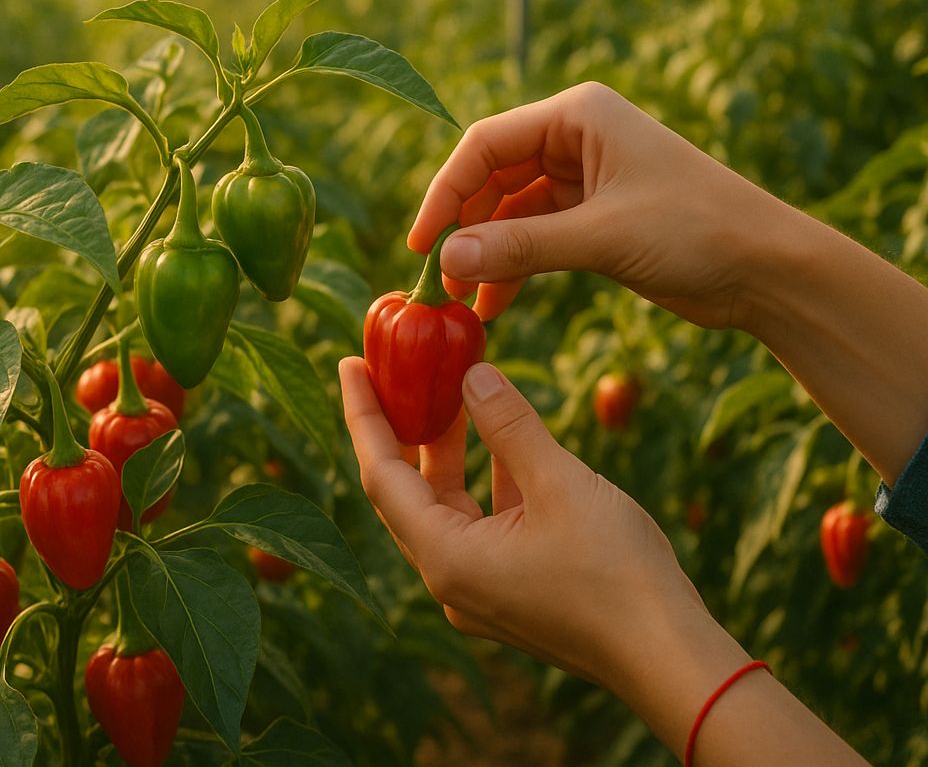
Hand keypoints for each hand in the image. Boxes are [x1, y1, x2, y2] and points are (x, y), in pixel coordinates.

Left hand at [340, 356, 709, 691]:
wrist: (672, 657)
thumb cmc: (618, 573)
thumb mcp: (560, 482)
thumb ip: (508, 425)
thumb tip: (472, 373)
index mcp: (445, 557)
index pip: (381, 474)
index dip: (364, 414)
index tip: (348, 364)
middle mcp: (450, 579)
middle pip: (406, 492)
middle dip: (403, 427)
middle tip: (395, 369)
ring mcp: (480, 591)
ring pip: (448, 508)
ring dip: (450, 452)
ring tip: (450, 391)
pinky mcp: (512, 593)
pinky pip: (482, 526)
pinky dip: (486, 482)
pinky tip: (503, 441)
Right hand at [410, 81, 790, 326]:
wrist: (770, 271)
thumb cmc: (698, 232)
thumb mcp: (602, 237)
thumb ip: (520, 247)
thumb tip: (446, 260)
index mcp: (578, 115)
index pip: (485, 145)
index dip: (445, 193)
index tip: (421, 245)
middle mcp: (576, 138)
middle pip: (491, 177)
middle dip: (464, 228)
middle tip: (439, 282)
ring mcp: (585, 178)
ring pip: (510, 212)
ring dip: (485, 254)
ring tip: (462, 302)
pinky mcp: (595, 218)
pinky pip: (534, 237)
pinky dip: (513, 267)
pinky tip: (494, 304)